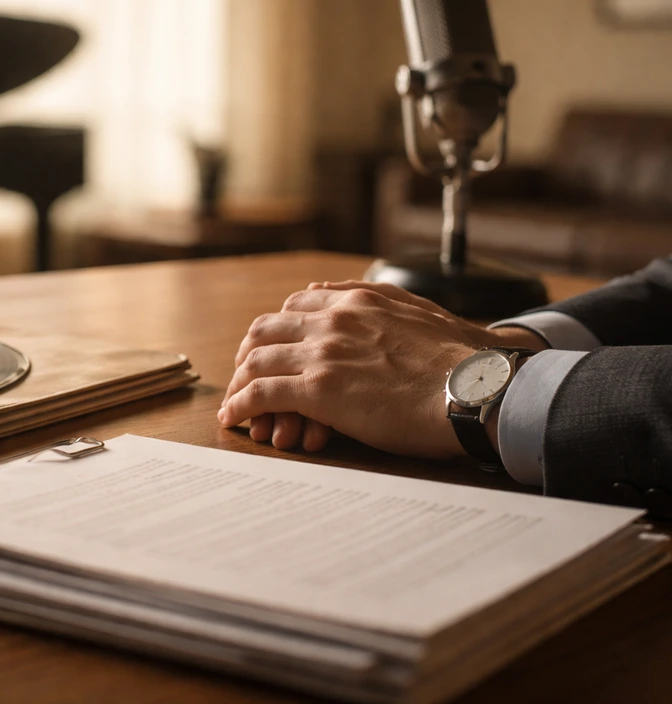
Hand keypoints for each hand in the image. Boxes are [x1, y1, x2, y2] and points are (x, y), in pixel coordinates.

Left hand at [220, 283, 545, 457]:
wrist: (476, 388)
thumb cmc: (459, 359)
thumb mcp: (416, 309)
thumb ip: (371, 298)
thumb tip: (332, 290)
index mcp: (356, 301)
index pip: (295, 305)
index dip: (278, 328)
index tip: (273, 347)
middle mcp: (332, 321)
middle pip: (266, 330)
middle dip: (249, 353)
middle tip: (244, 376)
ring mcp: (322, 354)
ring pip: (256, 361)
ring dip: (238, 383)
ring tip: (233, 403)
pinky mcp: (317, 391)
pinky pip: (260, 394)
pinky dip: (239, 405)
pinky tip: (233, 418)